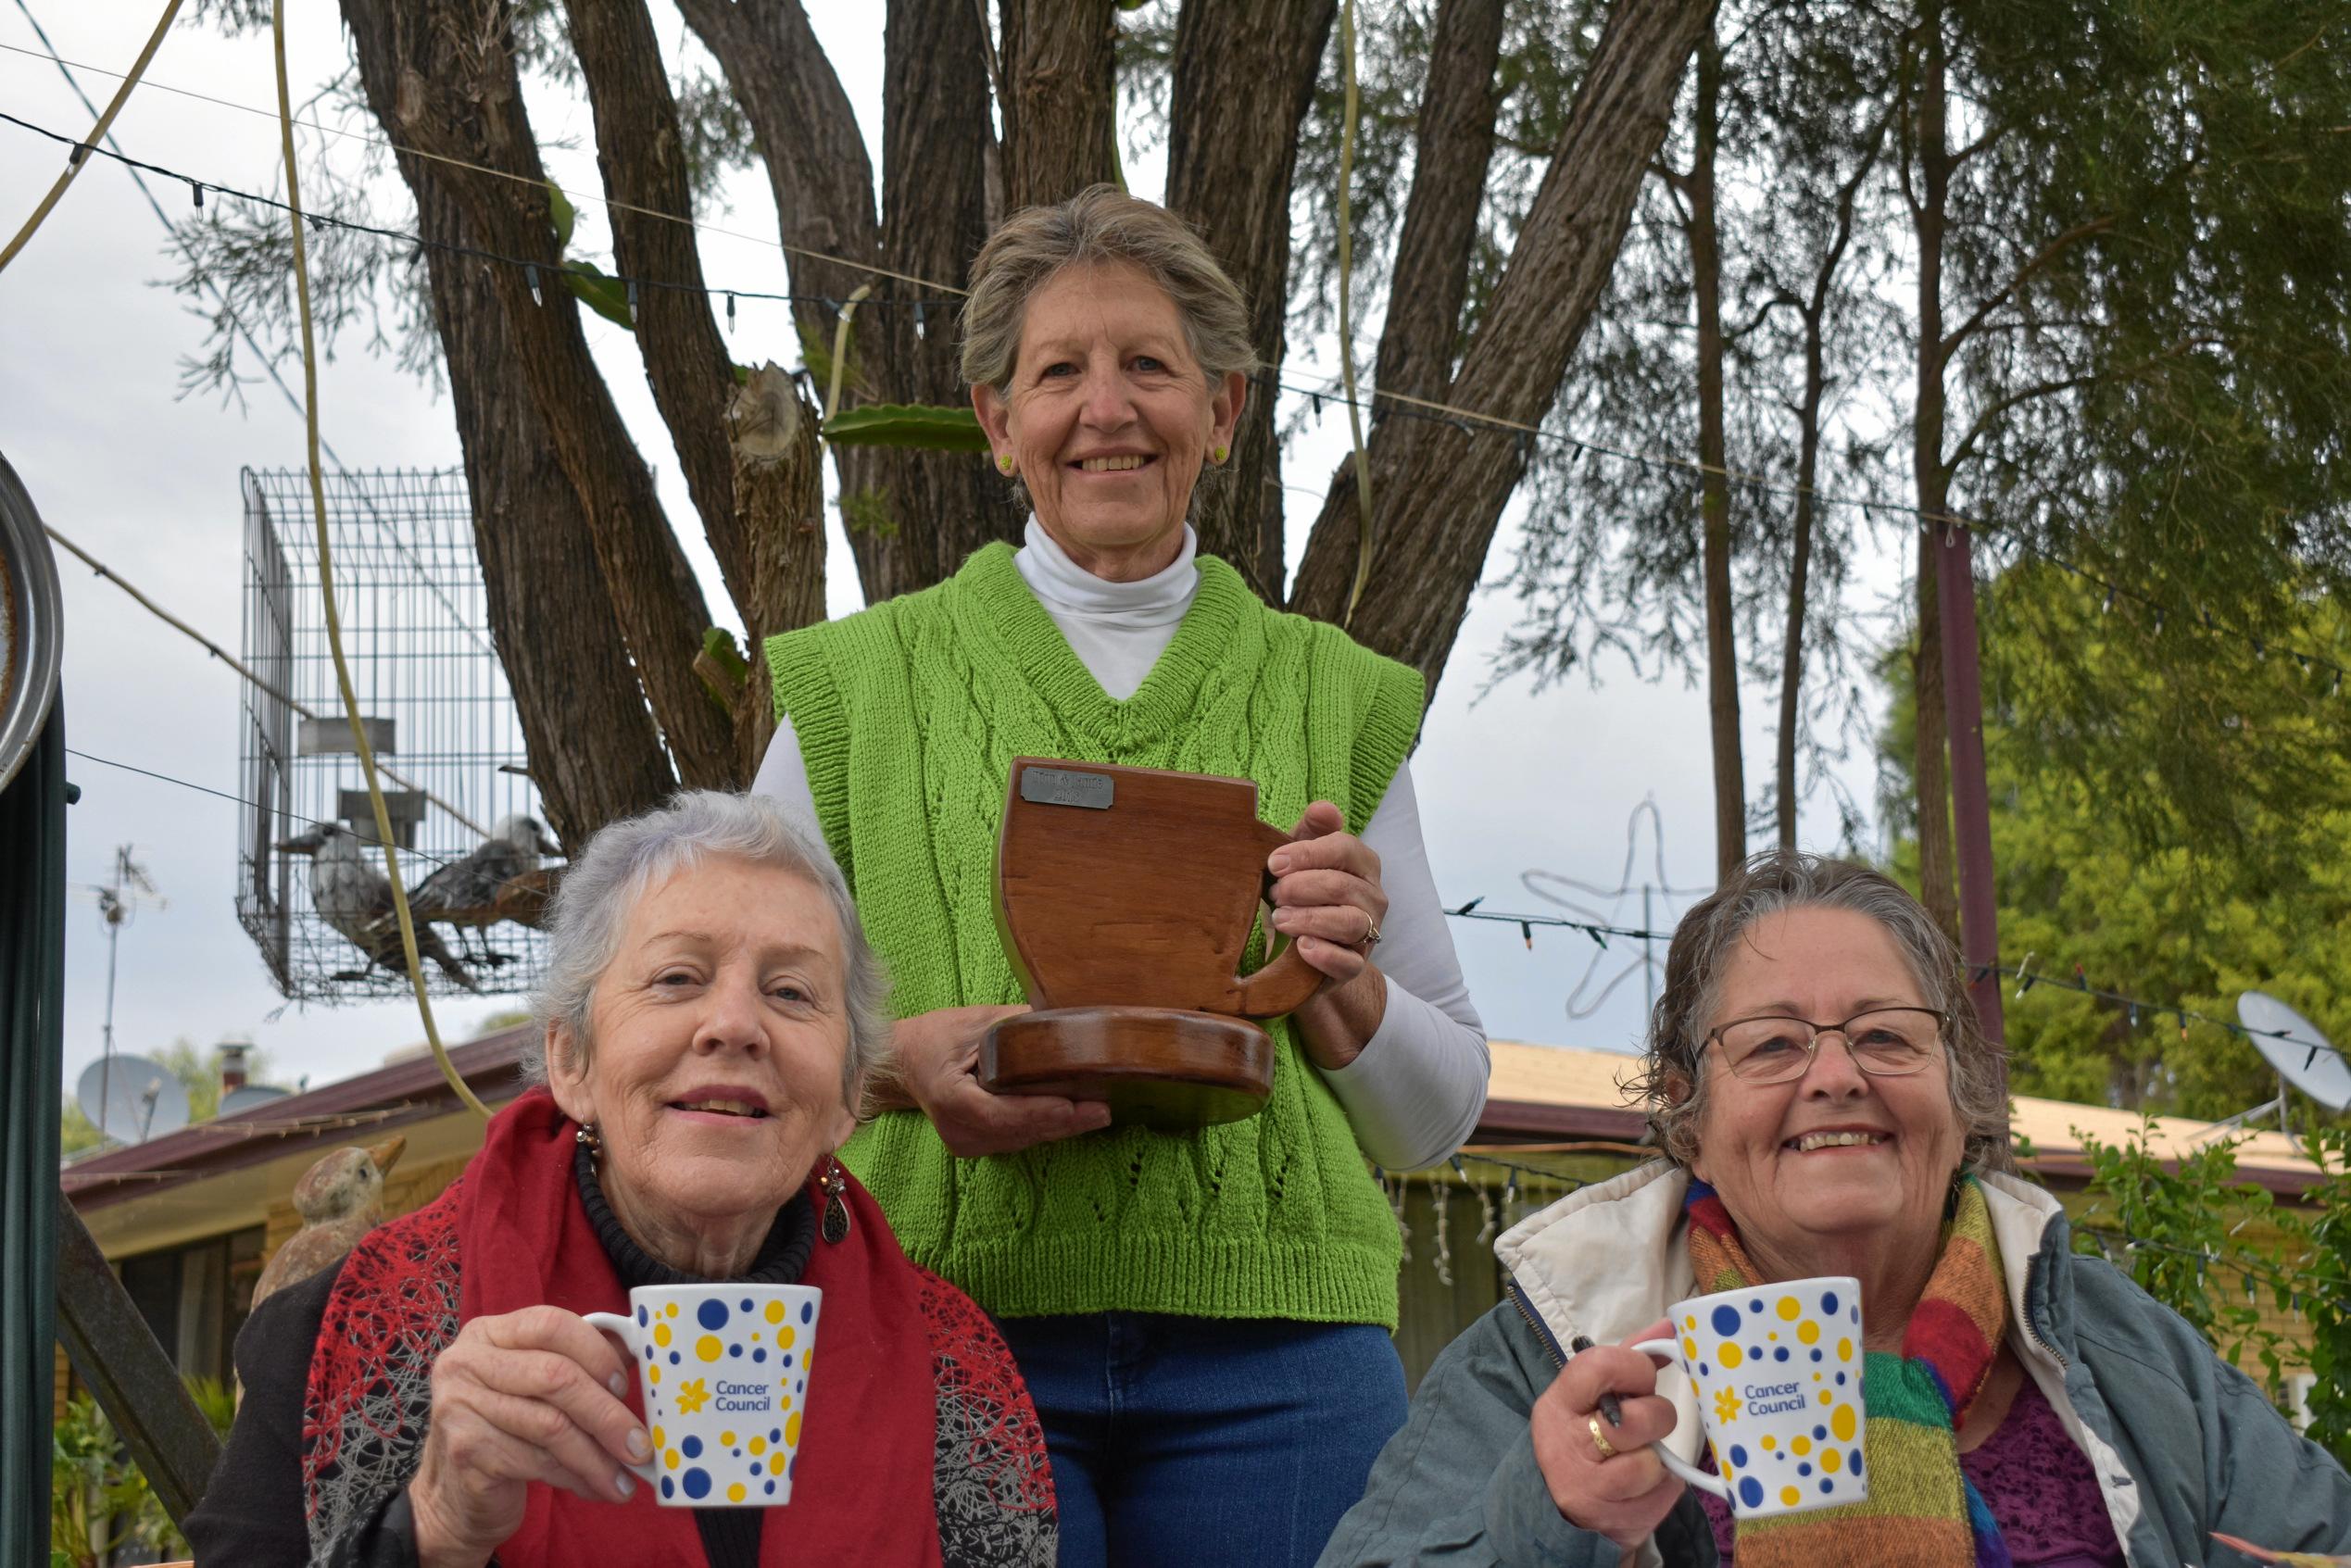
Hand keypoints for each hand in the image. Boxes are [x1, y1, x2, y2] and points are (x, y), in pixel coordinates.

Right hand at [406, 1306, 648, 1567]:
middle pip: (556, 1377)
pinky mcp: (465, 1451)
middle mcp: (465, 1364)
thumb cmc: (507, 1431)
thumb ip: (579, 1364)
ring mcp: (459, 1407)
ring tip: (626, 1478)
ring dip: (598, 1457)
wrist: (454, 1496)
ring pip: (551, 1425)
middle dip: (607, 1414)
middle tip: (641, 1446)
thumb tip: (643, 1353)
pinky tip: (596, 1488)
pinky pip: (537, 1461)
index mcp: (488, 1334)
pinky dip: (576, 1477)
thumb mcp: (535, 1389)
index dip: (596, 1352)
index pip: (551, 1323)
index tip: (625, 1385)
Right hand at [889, 1004, 1111, 1157]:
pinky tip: (1072, 1117)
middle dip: (1064, 1122)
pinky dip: (1043, 1127)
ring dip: (1059, 1127)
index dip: (1039, 1112)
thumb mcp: (973, 1022)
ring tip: (1097, 1112)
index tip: (1074, 1106)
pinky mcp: (975, 1146)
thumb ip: (1016, 1025)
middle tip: (1102, 1110)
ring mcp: (965, 1143)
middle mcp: (957, 1130)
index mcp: (950, 1099)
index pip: (1000, 1113)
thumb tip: (1062, 1020)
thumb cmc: (935, 1038)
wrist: (904, 1063)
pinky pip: (1016, 1139)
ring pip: (1022, 1139)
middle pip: (1018, 1131)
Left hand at [1266, 801, 1387, 989]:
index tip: (1273, 863)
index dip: (1307, 854)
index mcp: (1363, 864)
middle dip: (1301, 887)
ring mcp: (1369, 932)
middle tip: (1273, 894)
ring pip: (1348, 922)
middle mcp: (1373, 897)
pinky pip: (1348, 962)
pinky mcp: (1355, 965)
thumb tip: (1323, 808)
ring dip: (1309, 919)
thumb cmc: (1306, 892)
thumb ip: (1312, 830)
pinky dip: (1325, 954)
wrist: (1310, 949)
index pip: (1343, 849)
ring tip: (1280, 919)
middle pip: (1341, 885)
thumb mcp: (1305, 856)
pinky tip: (1302, 947)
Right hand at [1529, 1320, 1683, 1548]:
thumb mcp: (1593, 1396)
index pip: (1600, 1366)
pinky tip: (1643, 1485)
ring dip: (1659, 1457)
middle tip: (1646, 1424)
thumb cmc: (1586, 1437)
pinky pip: (1663, 1491)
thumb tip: (1674, 1325)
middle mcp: (1565, 1444)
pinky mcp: (1614, 1518)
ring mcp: (1587, 1487)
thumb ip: (1631, 1358)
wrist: (1560, 1510)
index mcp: (1558, 1403)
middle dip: (1657, 1417)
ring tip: (1643, 1456)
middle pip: (1638, 1418)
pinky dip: (1664, 1485)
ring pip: (1653, 1460)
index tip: (1643, 1380)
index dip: (1636, 1369)